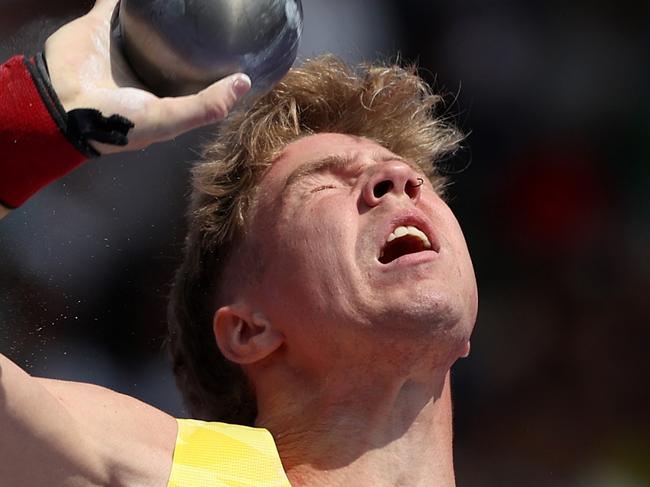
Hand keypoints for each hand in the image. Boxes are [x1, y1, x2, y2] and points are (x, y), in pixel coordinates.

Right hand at [43, 0, 250, 153]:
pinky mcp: (99, 26)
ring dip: (161, 13)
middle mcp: (143, 73)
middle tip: (215, 17)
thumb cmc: (119, 122)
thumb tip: (244, 83)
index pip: (192, 81)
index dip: (213, 71)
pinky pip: (114, 4)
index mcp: (161, 97)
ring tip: (186, 2)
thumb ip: (207, 105)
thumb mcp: (170, 121)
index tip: (237, 55)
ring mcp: (121, 49)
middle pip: (172, 50)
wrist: (61, 106)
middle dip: (189, 36)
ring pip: (147, 25)